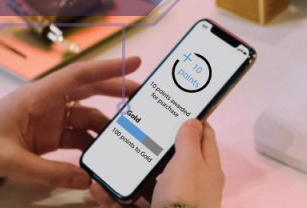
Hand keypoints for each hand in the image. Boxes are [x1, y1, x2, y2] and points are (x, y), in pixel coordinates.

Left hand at [0, 57, 142, 187]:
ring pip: (89, 115)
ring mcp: (51, 119)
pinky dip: (93, 144)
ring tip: (127, 134)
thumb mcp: (12, 160)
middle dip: (118, 92)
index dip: (109, 68)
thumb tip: (85, 179)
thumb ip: (49, 172)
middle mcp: (48, 103)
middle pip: (91, 91)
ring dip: (107, 125)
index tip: (135, 61)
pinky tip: (103, 154)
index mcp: (37, 96)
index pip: (79, 76)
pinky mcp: (50, 136)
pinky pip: (80, 136)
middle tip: (144, 97)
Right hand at [88, 120, 223, 207]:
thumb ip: (189, 140)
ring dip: (125, 172)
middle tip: (128, 132)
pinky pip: (131, 201)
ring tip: (106, 163)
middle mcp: (191, 182)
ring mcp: (172, 199)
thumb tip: (194, 120)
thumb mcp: (190, 162)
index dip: (189, 119)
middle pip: (169, 157)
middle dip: (148, 146)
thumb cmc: (185, 198)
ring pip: (145, 181)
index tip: (170, 107)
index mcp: (207, 166)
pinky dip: (115, 195)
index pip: (203, 135)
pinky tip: (99, 188)